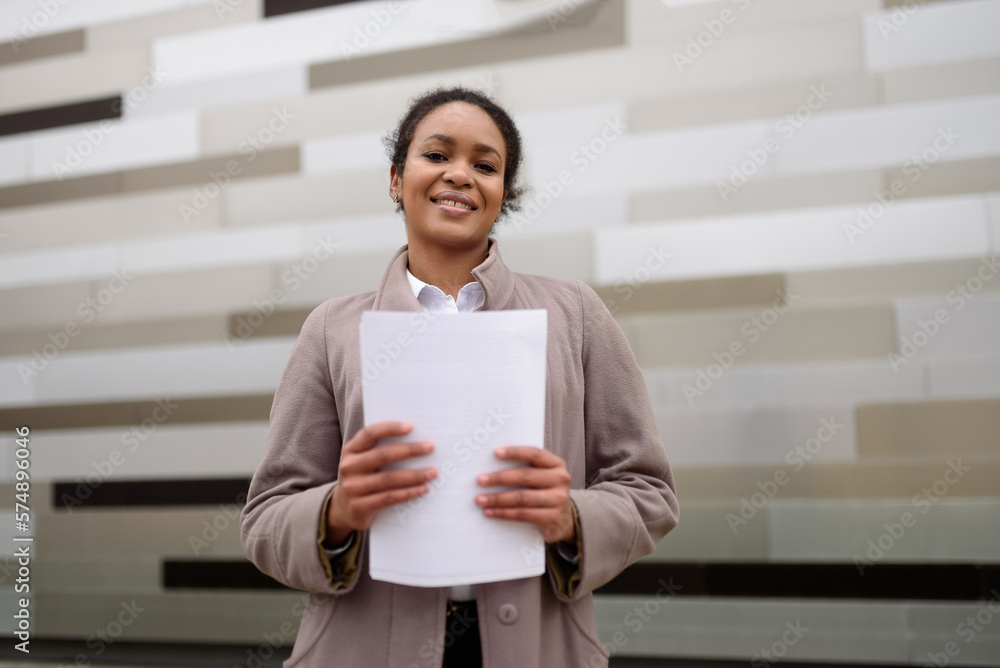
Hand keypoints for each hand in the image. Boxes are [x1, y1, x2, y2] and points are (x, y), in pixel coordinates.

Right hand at [325, 421, 435, 544]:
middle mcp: (349, 467)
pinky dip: (408, 493)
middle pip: (382, 455)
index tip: (411, 426)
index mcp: (350, 450)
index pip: (370, 434)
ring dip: (414, 475)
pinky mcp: (359, 506)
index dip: (390, 428)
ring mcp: (352, 488)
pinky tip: (423, 489)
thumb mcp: (363, 461)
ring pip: (388, 479)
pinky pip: (389, 498)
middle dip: (409, 450)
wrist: (343, 509)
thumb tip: (416, 438)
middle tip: (430, 447)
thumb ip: (380, 449)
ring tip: (433, 472)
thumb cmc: (363, 477)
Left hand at [475, 447, 575, 543]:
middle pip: (526, 476)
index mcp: (556, 463)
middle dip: (499, 478)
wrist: (563, 518)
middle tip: (480, 480)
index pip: (535, 454)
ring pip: (522, 497)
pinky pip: (523, 514)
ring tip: (480, 499)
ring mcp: (558, 499)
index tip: (495, 453)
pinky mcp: (552, 517)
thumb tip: (491, 464)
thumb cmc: (543, 491)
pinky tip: (490, 512)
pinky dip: (504, 513)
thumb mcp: (541, 476)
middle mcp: (560, 479)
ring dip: (498, 499)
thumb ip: (525, 467)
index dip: (515, 452)